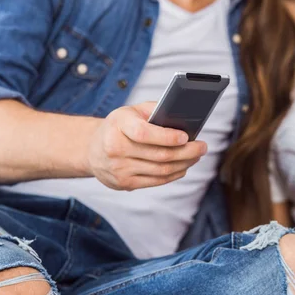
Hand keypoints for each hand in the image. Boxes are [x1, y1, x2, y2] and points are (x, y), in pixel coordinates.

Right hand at [87, 102, 207, 190]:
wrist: (92, 149)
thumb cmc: (119, 126)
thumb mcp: (130, 111)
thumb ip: (154, 111)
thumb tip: (183, 119)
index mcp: (117, 125)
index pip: (144, 133)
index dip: (167, 137)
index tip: (186, 137)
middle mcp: (115, 148)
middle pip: (159, 155)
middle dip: (187, 152)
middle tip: (202, 147)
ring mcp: (118, 169)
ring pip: (161, 170)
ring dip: (184, 164)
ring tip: (196, 156)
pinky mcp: (124, 183)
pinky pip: (156, 181)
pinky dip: (174, 174)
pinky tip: (183, 167)